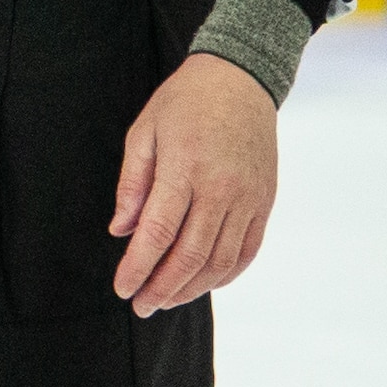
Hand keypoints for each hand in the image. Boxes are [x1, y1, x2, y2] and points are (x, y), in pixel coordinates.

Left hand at [109, 52, 276, 316]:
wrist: (240, 79)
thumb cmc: (184, 104)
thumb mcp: (143, 133)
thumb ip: (132, 185)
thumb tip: (121, 232)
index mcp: (185, 169)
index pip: (158, 234)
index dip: (138, 268)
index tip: (122, 289)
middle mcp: (222, 189)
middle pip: (191, 255)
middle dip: (162, 288)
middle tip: (141, 306)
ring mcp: (249, 198)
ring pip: (222, 260)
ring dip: (192, 288)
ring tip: (166, 300)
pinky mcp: (265, 201)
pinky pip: (248, 250)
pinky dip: (226, 273)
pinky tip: (203, 283)